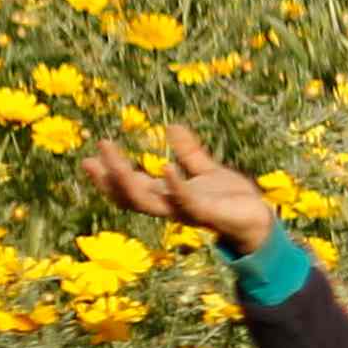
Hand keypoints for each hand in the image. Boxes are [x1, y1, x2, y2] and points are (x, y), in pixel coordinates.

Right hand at [77, 120, 281, 257]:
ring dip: (127, 183)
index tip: (88, 158)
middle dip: (108, 179)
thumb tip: (171, 127)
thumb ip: (189, 153)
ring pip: (147, 202)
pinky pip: (185, 201)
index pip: (129, 187)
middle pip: (129, 196)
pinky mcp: (206, 213)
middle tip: (91, 158)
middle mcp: (169, 206)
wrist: (259, 220)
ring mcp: (185, 212)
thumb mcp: (207, 171)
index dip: (108, 175)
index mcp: (166, 196)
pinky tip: (165, 168)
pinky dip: (173, 185)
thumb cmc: (231, 199)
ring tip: (114, 161)